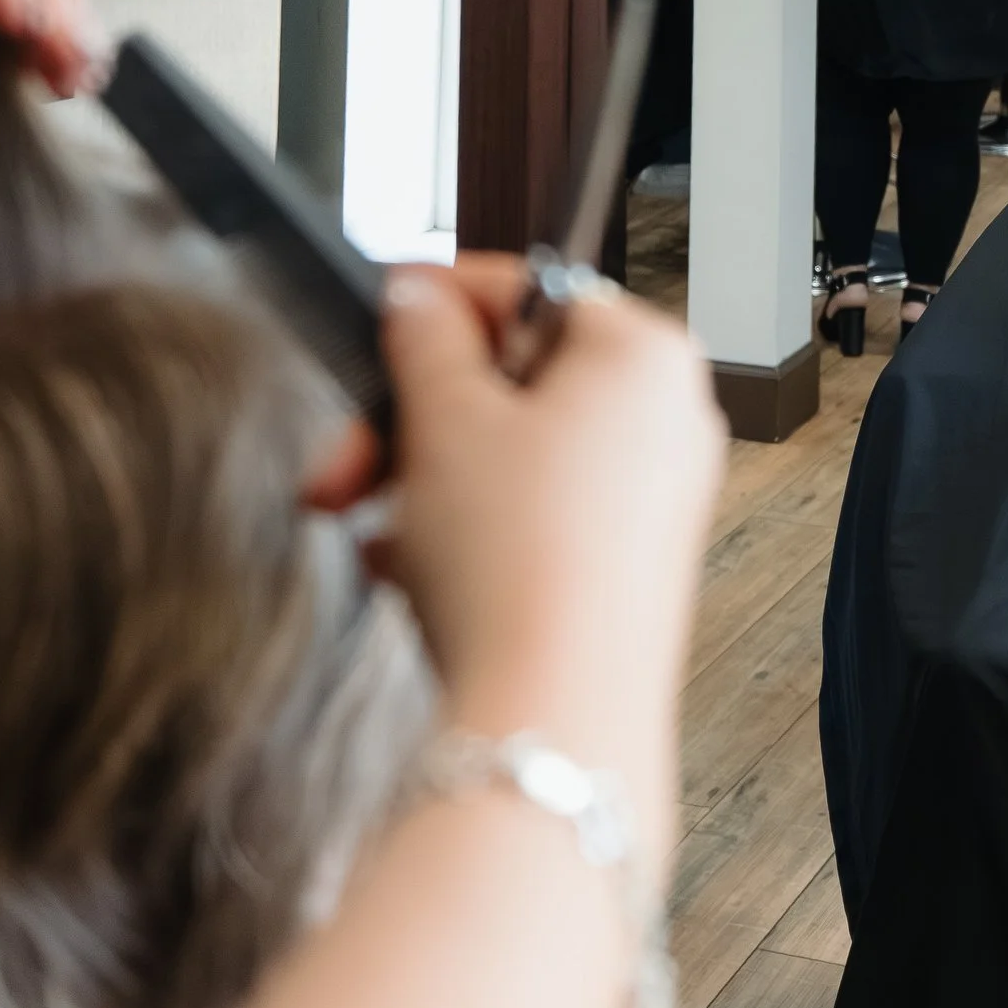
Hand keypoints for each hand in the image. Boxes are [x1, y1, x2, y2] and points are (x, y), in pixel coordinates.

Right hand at [341, 258, 724, 873]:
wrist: (551, 721)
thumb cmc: (520, 563)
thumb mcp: (444, 419)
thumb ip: (424, 336)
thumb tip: (417, 296)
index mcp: (643, 354)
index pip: (526, 287)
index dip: (435, 300)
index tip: (375, 312)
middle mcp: (666, 419)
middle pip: (509, 382)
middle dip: (406, 420)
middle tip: (341, 460)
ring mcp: (652, 501)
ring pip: (509, 457)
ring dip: (420, 481)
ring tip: (363, 526)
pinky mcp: (625, 571)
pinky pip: (529, 520)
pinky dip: (462, 533)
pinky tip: (403, 568)